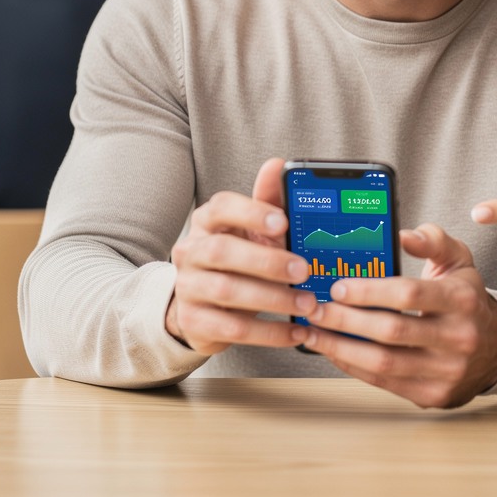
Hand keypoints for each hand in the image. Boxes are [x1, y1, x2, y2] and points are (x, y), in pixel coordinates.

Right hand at [166, 157, 315, 353]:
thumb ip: (268, 201)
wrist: (201, 304)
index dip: (252, 212)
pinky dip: (269, 332)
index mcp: (207, 221)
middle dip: (266, 261)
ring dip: (273, 298)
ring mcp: (188, 287)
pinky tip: (296, 331)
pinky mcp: (195, 321)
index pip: (221, 206)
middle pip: (222, 251)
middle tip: (303, 270)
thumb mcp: (253, 230)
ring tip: (307, 303)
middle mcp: (191, 251)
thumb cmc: (238, 257)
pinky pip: (233, 328)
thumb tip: (278, 164)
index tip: (284, 222)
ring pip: (228, 291)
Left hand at [301, 223, 496, 408]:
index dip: (369, 291)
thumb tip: (402, 236)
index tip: (338, 287)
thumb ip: (432, 240)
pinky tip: (335, 350)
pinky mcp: (433, 395)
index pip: (409, 294)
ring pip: (383, 363)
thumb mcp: (458, 260)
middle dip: (345, 320)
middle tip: (315, 309)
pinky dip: (353, 367)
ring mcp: (446, 371)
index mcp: (461, 299)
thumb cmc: (466, 298)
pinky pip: (384, 383)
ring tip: (314, 332)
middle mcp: (458, 338)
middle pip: (391, 332)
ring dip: (341, 348)